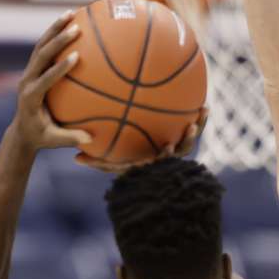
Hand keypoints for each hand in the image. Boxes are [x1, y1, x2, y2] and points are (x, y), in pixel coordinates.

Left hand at [12, 12, 92, 151]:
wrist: (22, 131)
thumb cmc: (41, 137)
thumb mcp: (53, 141)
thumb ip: (70, 138)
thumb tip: (90, 139)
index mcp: (30, 98)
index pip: (44, 80)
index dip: (58, 68)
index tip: (75, 57)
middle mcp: (27, 80)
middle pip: (41, 55)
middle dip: (57, 41)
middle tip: (76, 28)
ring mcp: (29, 72)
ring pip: (41, 45)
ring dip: (55, 28)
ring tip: (72, 13)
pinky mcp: (33, 68)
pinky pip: (44, 47)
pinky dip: (55, 33)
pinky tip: (72, 20)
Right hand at [75, 107, 208, 173]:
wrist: (147, 177)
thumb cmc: (124, 167)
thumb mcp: (108, 165)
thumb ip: (95, 162)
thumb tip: (75, 158)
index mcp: (153, 163)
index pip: (161, 161)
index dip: (166, 155)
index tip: (166, 146)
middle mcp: (167, 157)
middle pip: (182, 151)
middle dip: (188, 140)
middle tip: (191, 127)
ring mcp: (176, 149)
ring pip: (191, 139)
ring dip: (199, 125)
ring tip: (204, 109)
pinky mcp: (181, 138)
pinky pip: (192, 125)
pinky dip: (198, 116)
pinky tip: (202, 101)